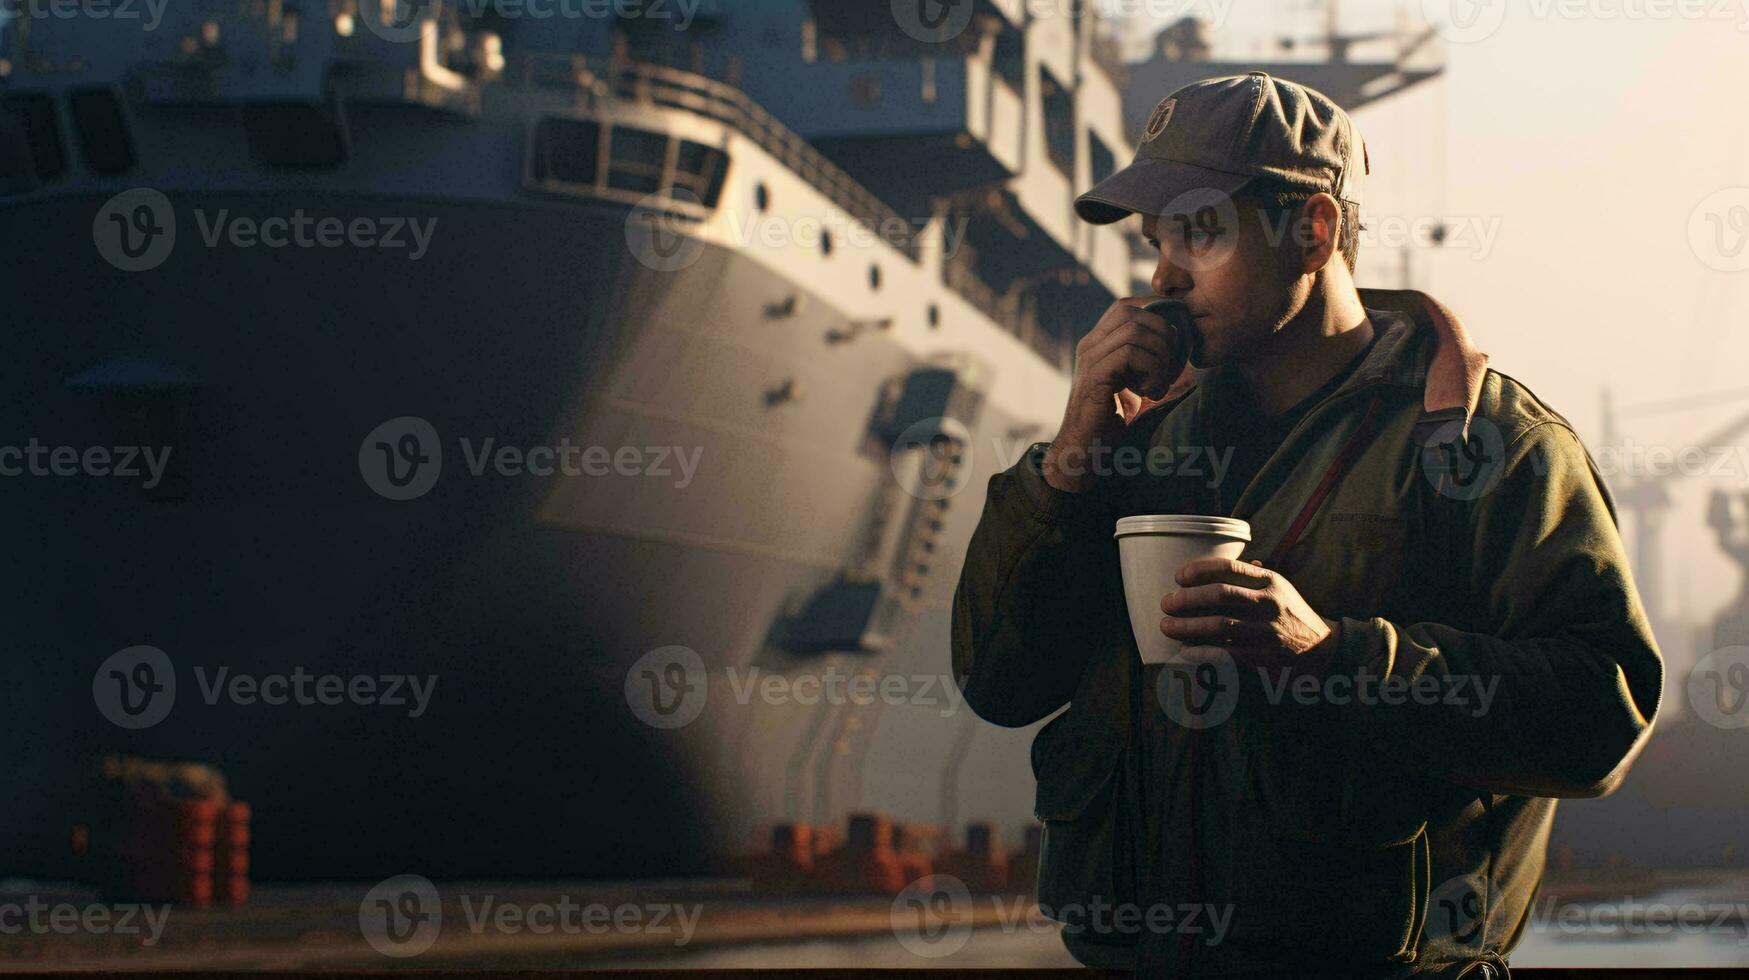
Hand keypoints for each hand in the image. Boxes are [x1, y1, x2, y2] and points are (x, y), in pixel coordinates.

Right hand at [1042, 297, 1189, 492]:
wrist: (1084, 451)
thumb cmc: (1110, 422)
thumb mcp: (1134, 386)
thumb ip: (1148, 365)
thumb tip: (1182, 349)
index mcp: (1097, 343)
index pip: (1127, 306)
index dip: (1155, 315)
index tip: (1174, 342)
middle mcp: (1090, 345)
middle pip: (1133, 313)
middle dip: (1163, 335)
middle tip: (1170, 367)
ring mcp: (1089, 359)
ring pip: (1135, 332)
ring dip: (1160, 357)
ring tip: (1160, 385)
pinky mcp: (1094, 377)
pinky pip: (1129, 354)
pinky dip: (1151, 371)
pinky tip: (1151, 393)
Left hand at [1159, 558, 1340, 670]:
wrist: (1323, 648)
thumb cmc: (1290, 614)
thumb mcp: (1277, 587)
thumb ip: (1249, 577)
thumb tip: (1208, 569)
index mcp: (1269, 580)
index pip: (1229, 567)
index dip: (1199, 570)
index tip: (1178, 577)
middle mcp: (1269, 602)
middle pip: (1220, 595)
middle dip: (1187, 599)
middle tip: (1166, 603)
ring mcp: (1268, 630)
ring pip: (1220, 625)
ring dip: (1188, 626)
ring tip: (1167, 627)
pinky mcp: (1266, 657)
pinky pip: (1228, 654)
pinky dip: (1203, 652)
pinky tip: (1186, 652)